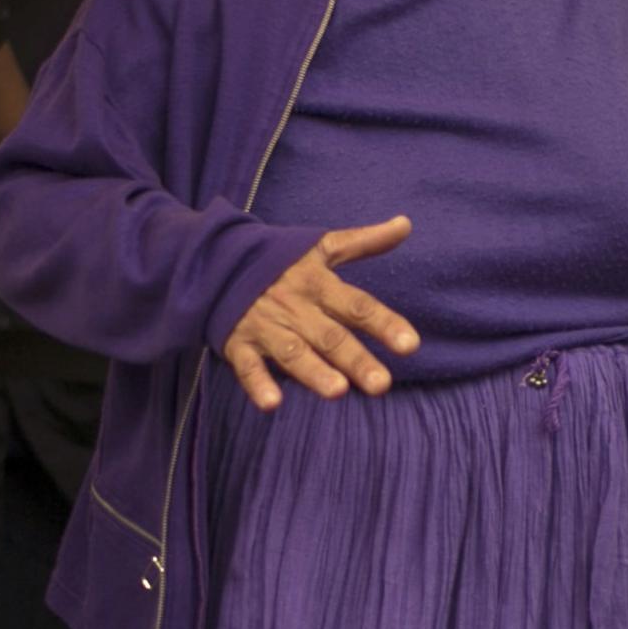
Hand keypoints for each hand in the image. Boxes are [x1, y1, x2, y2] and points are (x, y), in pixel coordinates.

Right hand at [223, 217, 419, 409]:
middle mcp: (295, 307)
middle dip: (355, 360)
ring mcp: (266, 326)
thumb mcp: (320, 247)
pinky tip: (271, 404)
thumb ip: (364, 242)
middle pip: (330, 336)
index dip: (384, 324)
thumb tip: (406, 224)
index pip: (357, 306)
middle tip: (381, 385)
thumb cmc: (278, 260)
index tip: (410, 345)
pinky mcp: (238, 344)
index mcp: (317, 283)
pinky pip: (248, 366)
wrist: (216, 261)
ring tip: (338, 391)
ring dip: (314, 372)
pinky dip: (257, 384)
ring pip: (293, 352)